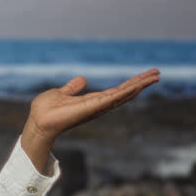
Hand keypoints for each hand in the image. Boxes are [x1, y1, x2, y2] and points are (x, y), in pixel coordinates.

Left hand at [25, 68, 160, 142]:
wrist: (38, 121)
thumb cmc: (46, 110)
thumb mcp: (61, 93)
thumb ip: (72, 88)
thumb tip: (82, 80)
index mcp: (92, 101)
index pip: (116, 91)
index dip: (130, 83)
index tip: (144, 76)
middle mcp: (98, 105)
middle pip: (124, 92)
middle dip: (141, 83)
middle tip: (158, 74)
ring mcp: (97, 107)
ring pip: (123, 94)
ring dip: (139, 85)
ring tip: (155, 76)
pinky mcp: (93, 107)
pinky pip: (113, 97)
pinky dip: (126, 91)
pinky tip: (138, 84)